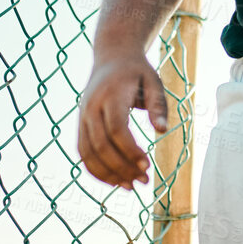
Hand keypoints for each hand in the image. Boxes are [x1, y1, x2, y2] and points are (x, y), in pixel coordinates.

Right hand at [77, 53, 168, 188]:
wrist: (112, 57)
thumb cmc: (137, 71)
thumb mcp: (154, 81)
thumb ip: (158, 105)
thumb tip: (163, 130)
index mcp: (110, 95)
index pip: (116, 129)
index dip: (130, 150)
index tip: (147, 166)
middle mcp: (91, 107)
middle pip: (100, 145)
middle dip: (121, 167)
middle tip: (144, 181)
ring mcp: (82, 116)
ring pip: (87, 153)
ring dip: (108, 174)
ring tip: (131, 186)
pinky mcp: (80, 124)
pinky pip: (82, 152)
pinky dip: (96, 170)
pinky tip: (116, 180)